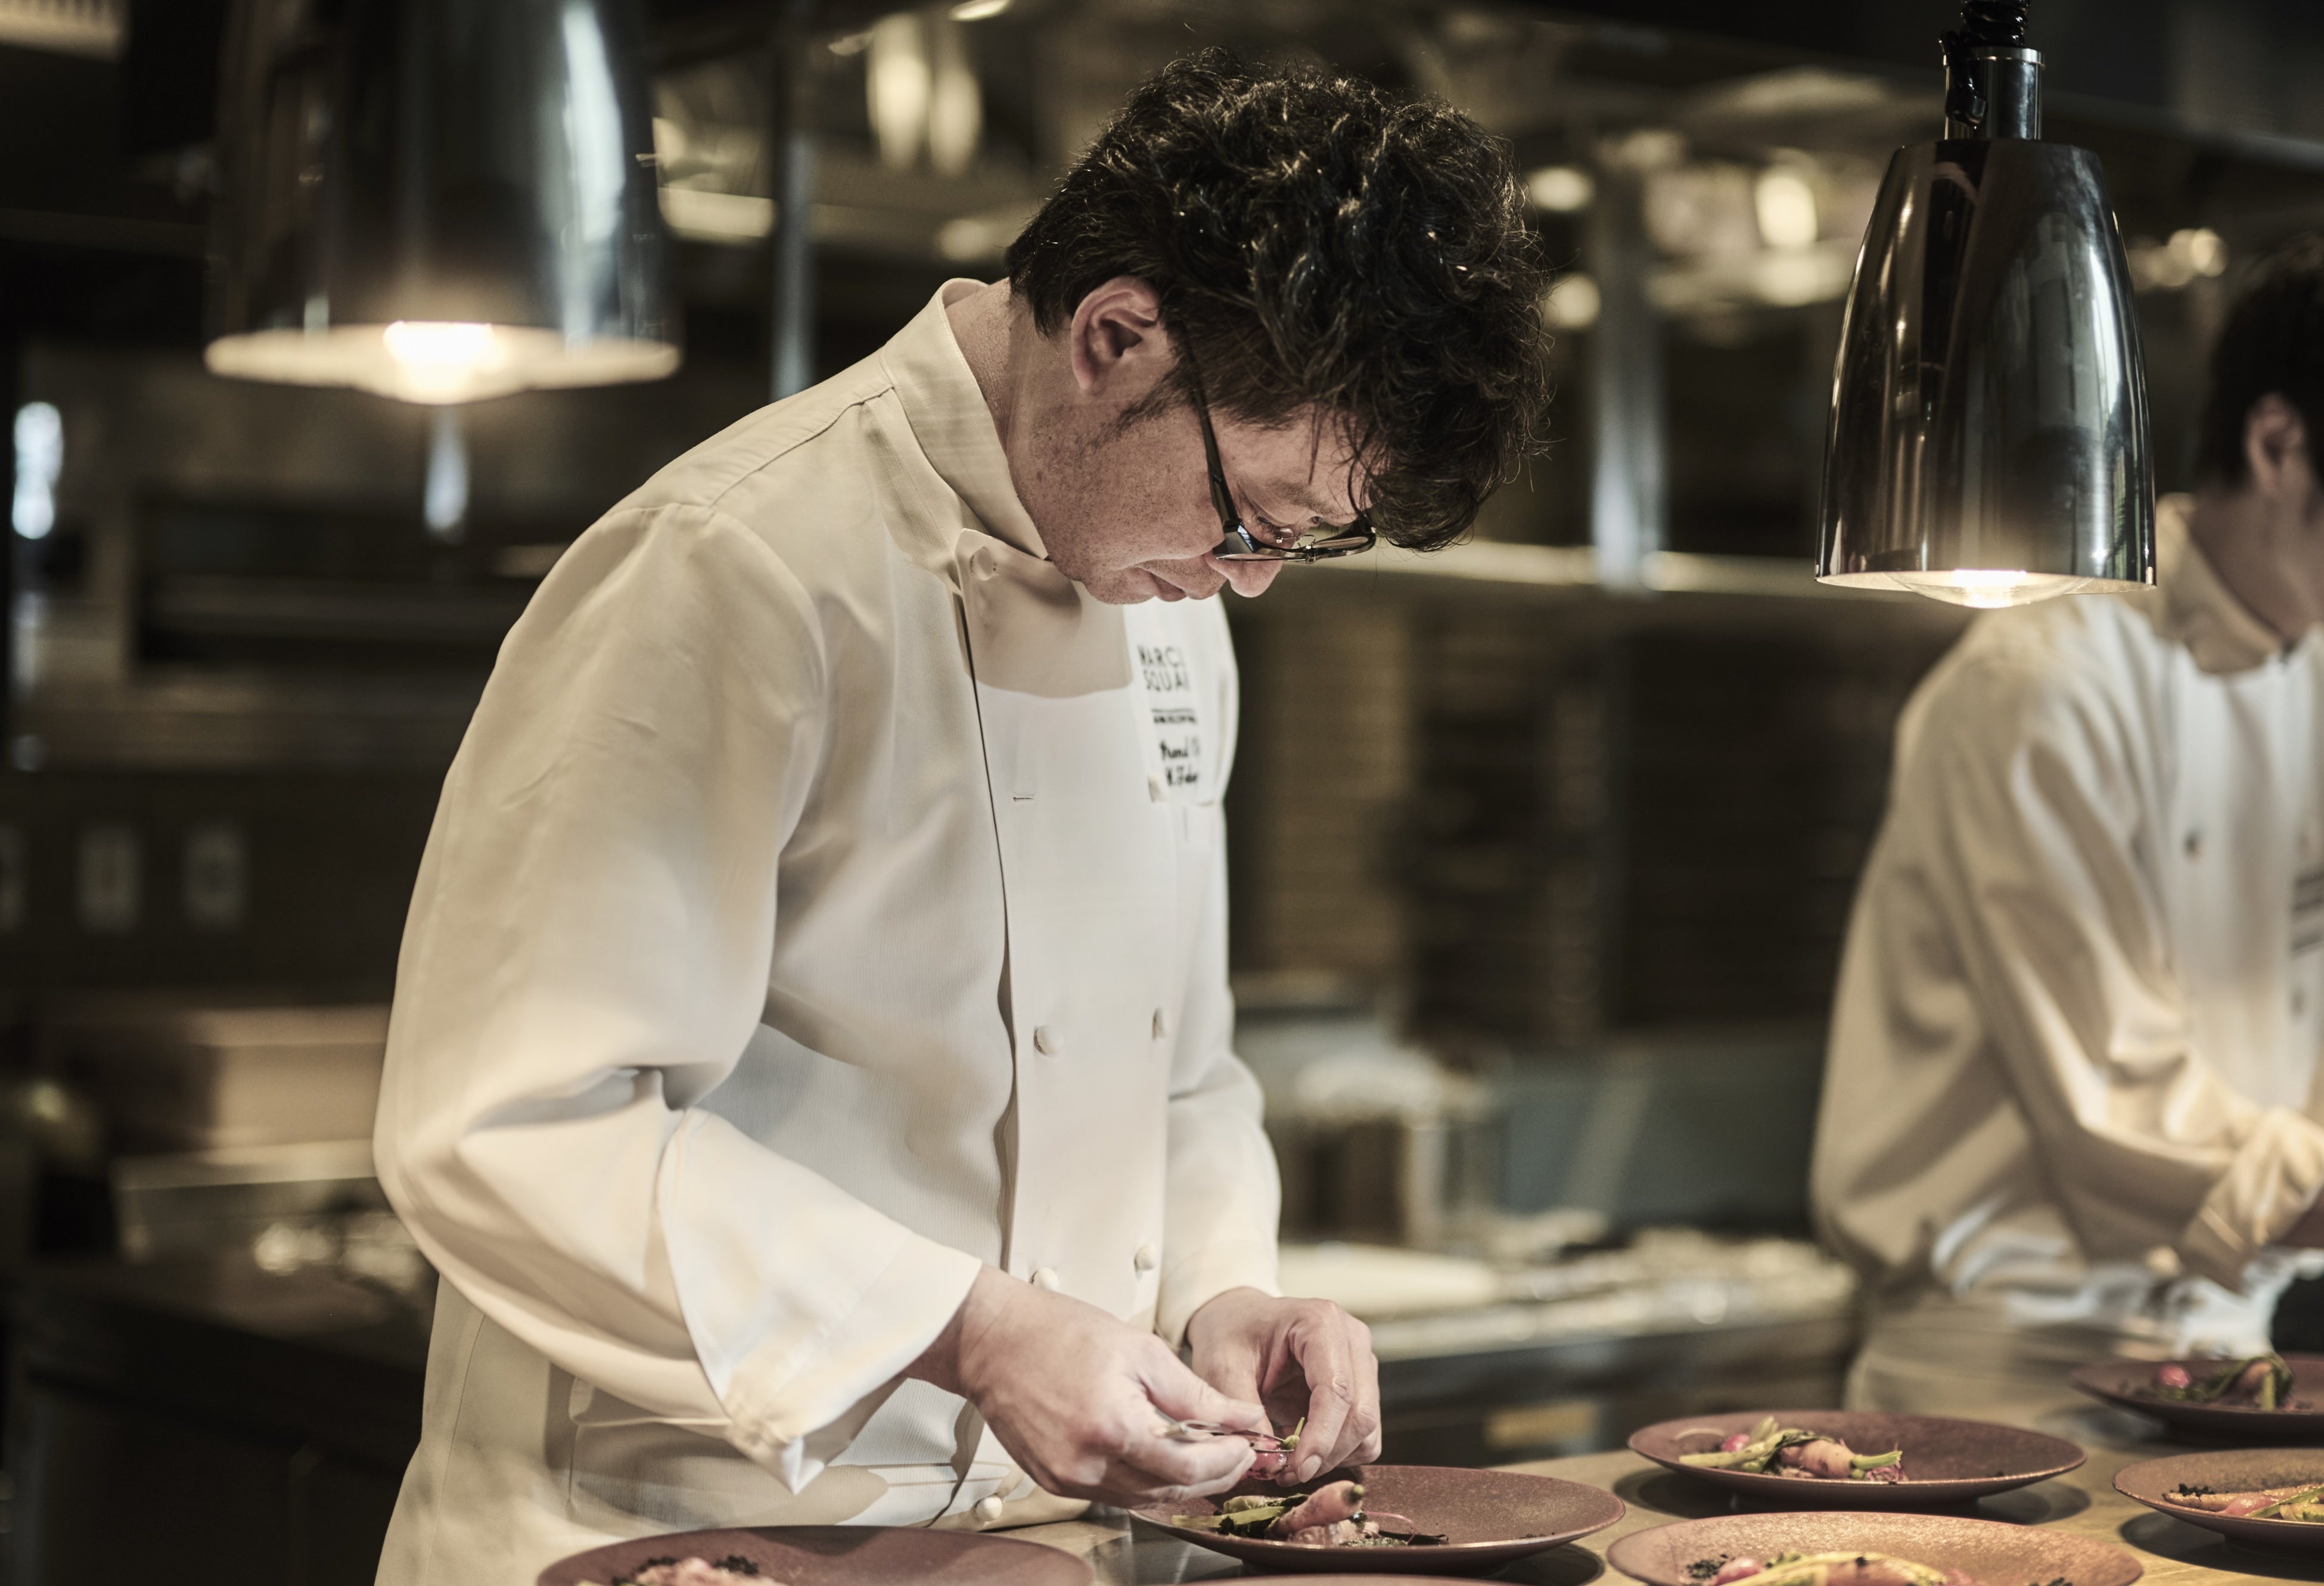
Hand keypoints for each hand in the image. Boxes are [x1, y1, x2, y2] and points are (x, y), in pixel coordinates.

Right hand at [909, 1266, 1262, 1505]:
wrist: (992, 1340)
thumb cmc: (1062, 1332)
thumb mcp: (1141, 1351)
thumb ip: (1196, 1394)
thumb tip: (1243, 1419)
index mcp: (1112, 1426)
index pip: (1187, 1468)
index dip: (1226, 1463)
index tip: (1248, 1446)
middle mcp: (1086, 1464)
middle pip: (1169, 1493)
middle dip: (1212, 1477)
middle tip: (1238, 1456)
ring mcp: (1067, 1478)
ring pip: (1143, 1499)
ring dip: (1182, 1484)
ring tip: (1209, 1458)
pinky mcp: (1054, 1482)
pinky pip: (1114, 1494)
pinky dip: (1145, 1481)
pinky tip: (1163, 1459)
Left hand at [1185, 1287, 1381, 1482]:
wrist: (1238, 1319)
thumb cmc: (1230, 1335)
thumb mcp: (1222, 1369)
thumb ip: (1243, 1415)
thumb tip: (1270, 1463)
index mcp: (1321, 1322)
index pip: (1337, 1390)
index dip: (1321, 1438)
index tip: (1297, 1470)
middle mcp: (1352, 1340)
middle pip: (1361, 1414)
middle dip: (1327, 1454)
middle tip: (1287, 1473)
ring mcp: (1361, 1363)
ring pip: (1367, 1430)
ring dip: (1334, 1457)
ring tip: (1291, 1462)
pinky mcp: (1361, 1386)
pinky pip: (1364, 1434)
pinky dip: (1339, 1453)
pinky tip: (1305, 1450)